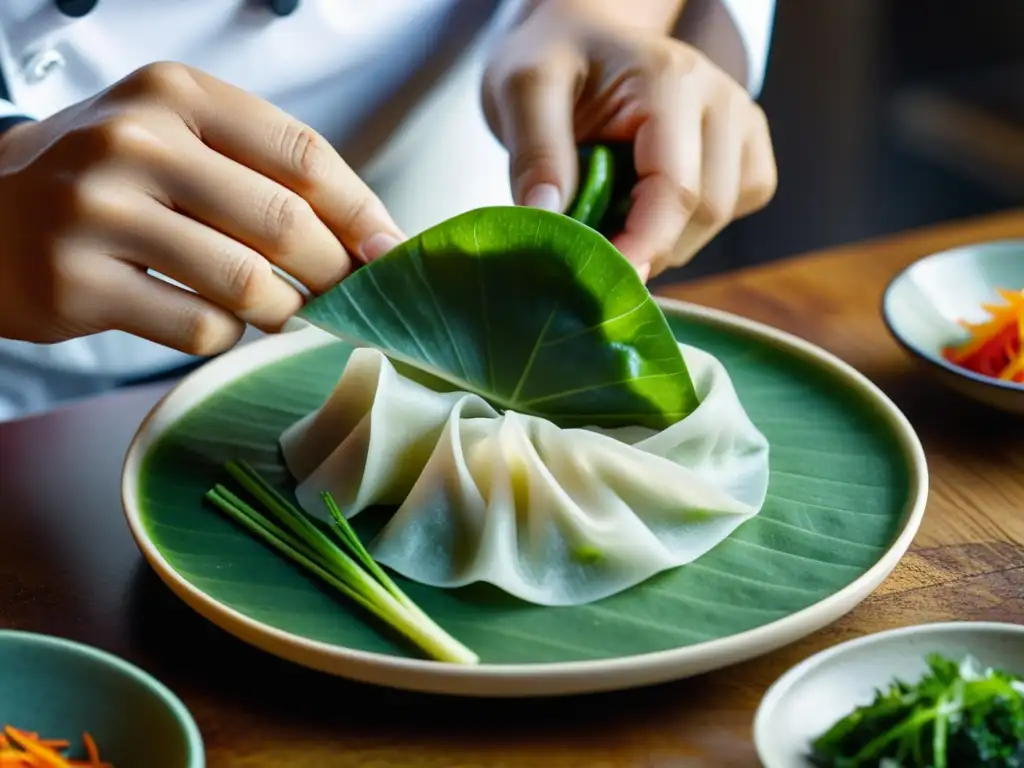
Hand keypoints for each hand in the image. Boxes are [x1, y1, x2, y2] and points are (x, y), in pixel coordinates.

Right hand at [0, 62, 403, 353]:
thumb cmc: (107, 184)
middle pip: (284, 222)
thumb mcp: (176, 142)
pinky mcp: (75, 283)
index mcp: (175, 96)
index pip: (302, 154)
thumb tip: (372, 239)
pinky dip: (223, 337)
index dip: (362, 211)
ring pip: (247, 284)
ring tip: (276, 312)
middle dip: (333, 274)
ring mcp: (98, 211)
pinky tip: (208, 322)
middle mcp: (135, 141)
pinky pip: (198, 329)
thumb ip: (262, 174)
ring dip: (281, 312)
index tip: (391, 253)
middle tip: (345, 298)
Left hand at [482, 0, 777, 279]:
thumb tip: (549, 219)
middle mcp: (720, 98)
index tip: (599, 281)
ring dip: (665, 240)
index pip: (675, 188)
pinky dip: (689, 227)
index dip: (641, 246)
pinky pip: (735, 208)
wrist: (578, 36)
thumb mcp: (522, 88)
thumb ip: (535, 151)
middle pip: (705, 210)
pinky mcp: (744, 146)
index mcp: (670, 80)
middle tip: (590, 254)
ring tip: (610, 219)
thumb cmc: (551, 58)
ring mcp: (740, 121)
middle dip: (648, 247)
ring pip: (721, 217)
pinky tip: (646, 207)